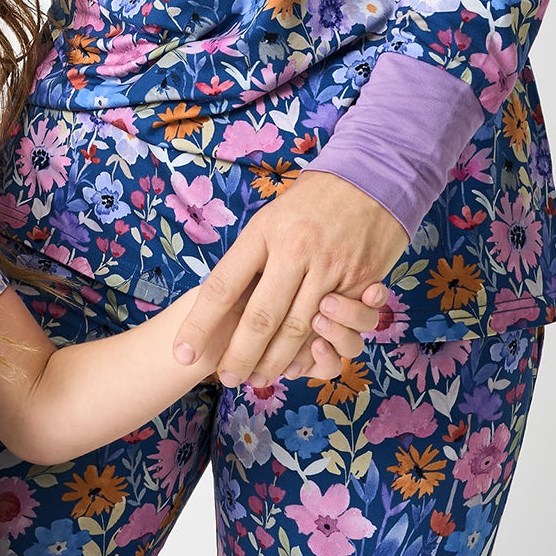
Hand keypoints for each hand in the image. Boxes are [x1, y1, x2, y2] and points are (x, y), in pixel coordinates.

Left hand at [174, 171, 407, 388]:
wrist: (372, 176)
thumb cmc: (312, 201)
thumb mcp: (271, 217)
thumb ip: (251, 256)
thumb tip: (221, 296)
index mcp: (263, 233)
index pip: (222, 286)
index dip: (200, 324)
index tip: (182, 353)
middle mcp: (294, 251)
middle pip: (260, 317)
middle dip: (240, 355)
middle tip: (226, 379)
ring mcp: (329, 267)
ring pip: (298, 329)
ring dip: (277, 361)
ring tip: (259, 378)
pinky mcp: (362, 280)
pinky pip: (337, 325)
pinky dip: (319, 349)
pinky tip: (303, 364)